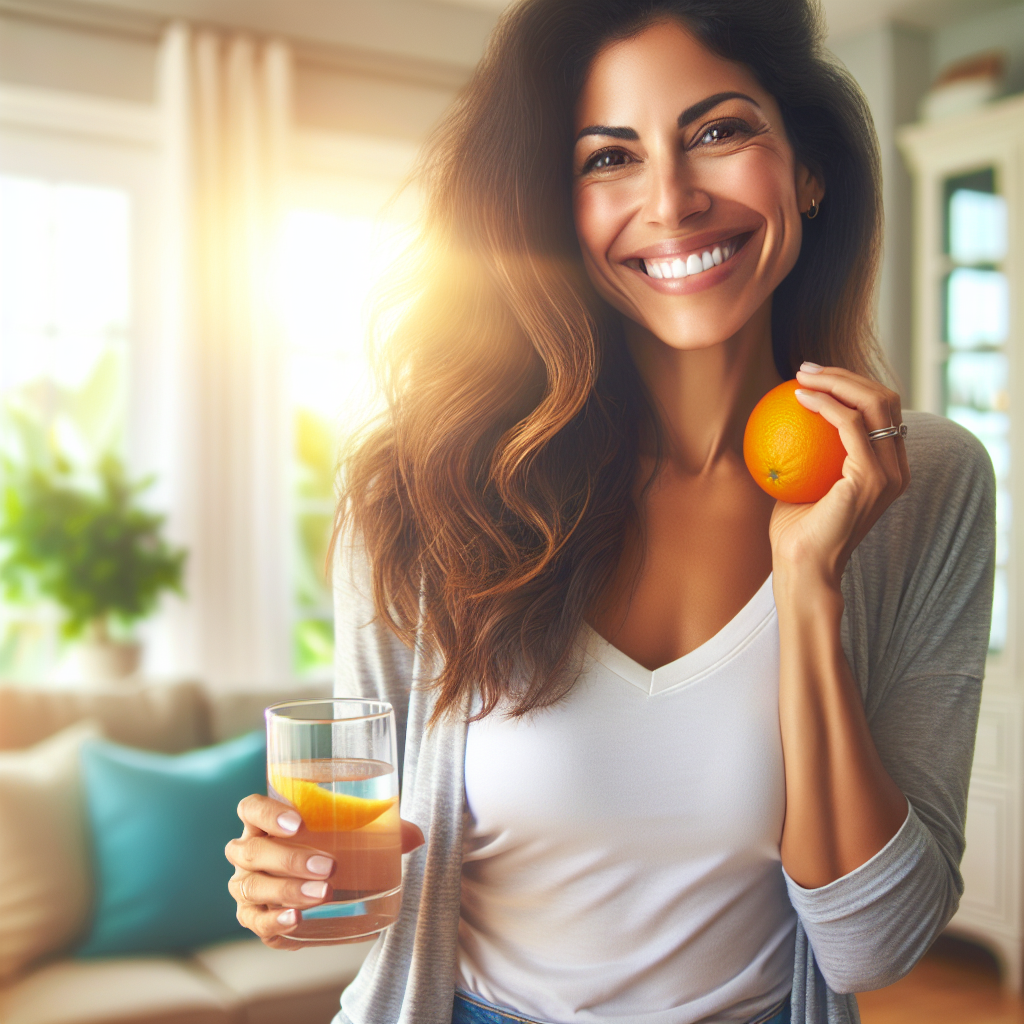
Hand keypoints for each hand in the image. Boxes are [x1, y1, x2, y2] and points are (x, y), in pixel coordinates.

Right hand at [225, 793, 424, 948]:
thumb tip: (416, 836)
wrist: (315, 888)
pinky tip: (296, 919)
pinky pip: (255, 922)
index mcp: (265, 821)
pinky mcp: (254, 917)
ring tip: (322, 893)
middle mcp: (248, 852)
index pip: (250, 808)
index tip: (299, 822)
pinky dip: (274, 921)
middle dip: (289, 858)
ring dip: (286, 890)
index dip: (267, 813)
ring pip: (251, 886)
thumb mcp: (352, 834)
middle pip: (250, 850)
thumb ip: (382, 830)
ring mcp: (246, 886)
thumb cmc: (330, 848)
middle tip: (329, 866)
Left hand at [768, 363, 909, 586]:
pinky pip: (849, 425)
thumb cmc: (796, 529)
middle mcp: (897, 468)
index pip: (880, 411)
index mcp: (888, 468)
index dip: (850, 384)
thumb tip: (784, 415)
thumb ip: (806, 451)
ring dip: (836, 381)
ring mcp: (889, 473)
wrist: (802, 566)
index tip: (811, 376)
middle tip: (805, 369)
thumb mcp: (803, 481)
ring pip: (874, 403)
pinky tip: (798, 397)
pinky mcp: (872, 478)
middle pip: (884, 398)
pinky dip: (826, 404)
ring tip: (800, 377)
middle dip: (845, 374)